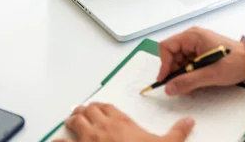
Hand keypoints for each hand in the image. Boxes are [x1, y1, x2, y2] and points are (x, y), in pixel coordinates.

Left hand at [56, 103, 193, 141]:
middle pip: (88, 110)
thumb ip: (178, 132)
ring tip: (70, 120)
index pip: (106, 106)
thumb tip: (189, 121)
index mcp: (122, 122)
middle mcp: (103, 127)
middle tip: (82, 112)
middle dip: (84, 110)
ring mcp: (89, 140)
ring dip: (72, 119)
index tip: (98, 108)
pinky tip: (55, 141)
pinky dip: (59, 141)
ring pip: (75, 120)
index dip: (100, 106)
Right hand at [158, 27, 244, 95]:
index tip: (166, 80)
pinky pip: (187, 63)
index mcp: (192, 36)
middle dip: (174, 72)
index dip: (164, 64)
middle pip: (172, 55)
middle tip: (181, 87)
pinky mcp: (201, 52)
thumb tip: (169, 88)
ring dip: (182, 75)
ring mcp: (196, 45)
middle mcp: (192, 38)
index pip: (166, 47)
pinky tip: (196, 82)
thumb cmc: (234, 63)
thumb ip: (187, 81)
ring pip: (179, 61)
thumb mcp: (210, 74)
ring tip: (191, 87)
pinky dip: (189, 74)